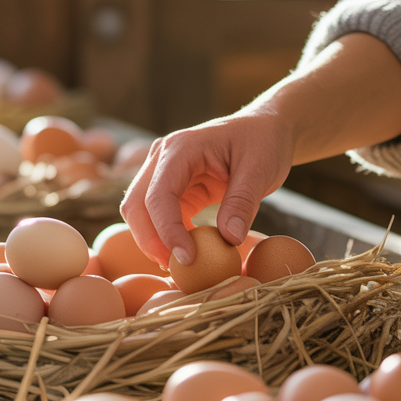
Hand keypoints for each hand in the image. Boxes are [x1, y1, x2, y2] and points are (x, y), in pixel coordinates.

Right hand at [121, 110, 294, 268]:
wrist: (263, 129)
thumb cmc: (263, 142)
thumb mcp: (260, 170)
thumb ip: (243, 203)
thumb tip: (228, 240)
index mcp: (181, 148)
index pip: (158, 194)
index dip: (167, 230)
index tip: (186, 259)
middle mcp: (162, 158)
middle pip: (136, 205)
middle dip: (151, 241)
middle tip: (178, 270)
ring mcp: (162, 173)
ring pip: (140, 213)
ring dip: (154, 242)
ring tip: (181, 266)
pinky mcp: (171, 189)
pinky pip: (157, 217)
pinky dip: (166, 238)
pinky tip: (186, 254)